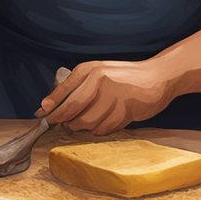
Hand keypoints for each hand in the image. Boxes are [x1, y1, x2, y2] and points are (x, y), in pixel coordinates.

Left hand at [36, 60, 175, 135]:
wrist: (158, 77)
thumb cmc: (125, 77)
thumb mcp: (100, 72)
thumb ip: (78, 86)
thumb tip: (51, 106)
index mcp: (89, 69)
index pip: (62, 91)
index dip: (50, 106)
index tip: (42, 115)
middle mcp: (98, 80)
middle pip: (71, 109)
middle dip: (62, 121)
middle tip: (62, 125)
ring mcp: (111, 96)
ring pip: (86, 123)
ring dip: (83, 128)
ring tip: (90, 122)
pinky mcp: (123, 110)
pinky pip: (103, 129)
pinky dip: (101, 130)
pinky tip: (107, 121)